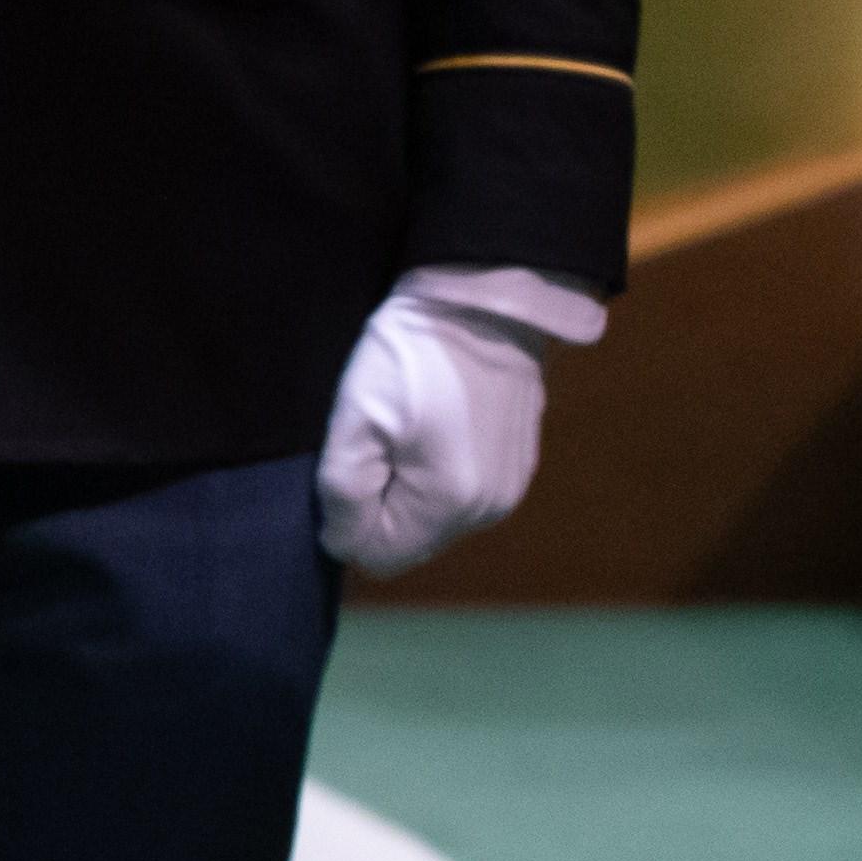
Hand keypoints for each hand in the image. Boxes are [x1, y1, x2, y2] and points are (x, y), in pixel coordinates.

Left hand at [312, 268, 594, 575]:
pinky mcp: (518, 468)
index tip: (354, 459)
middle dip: (381, 506)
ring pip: (434, 521)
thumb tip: (343, 544)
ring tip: (409, 430)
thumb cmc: (412, 356)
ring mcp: (508, 491)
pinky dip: (439, 475)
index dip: (349, 519)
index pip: (378, 556)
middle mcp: (486, 512)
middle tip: (379, 440)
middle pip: (409, 543)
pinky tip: (438, 427)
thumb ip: (343, 493)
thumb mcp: (356, 418)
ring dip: (410, 491)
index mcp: (447, 505)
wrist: (485, 303)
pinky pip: (461, 497)